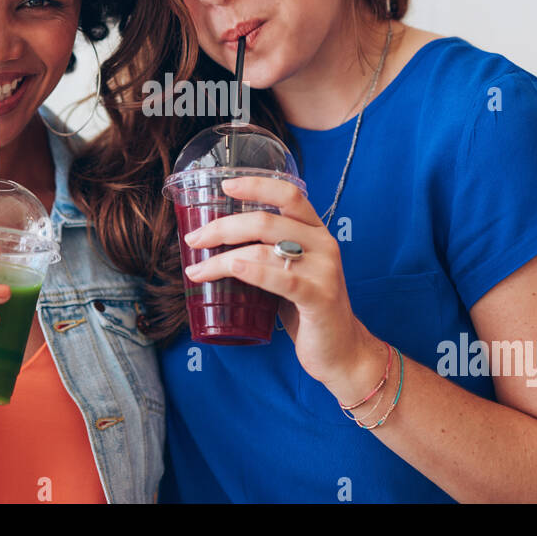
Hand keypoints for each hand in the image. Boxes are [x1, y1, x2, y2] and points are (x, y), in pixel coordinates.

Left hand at [181, 176, 381, 395]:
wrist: (342, 350)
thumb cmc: (309, 309)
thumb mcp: (291, 271)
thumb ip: (267, 252)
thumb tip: (218, 240)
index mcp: (316, 231)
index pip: (288, 195)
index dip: (257, 185)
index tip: (225, 185)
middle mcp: (323, 244)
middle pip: (265, 222)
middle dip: (222, 228)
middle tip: (194, 240)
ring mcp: (324, 271)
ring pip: (263, 251)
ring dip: (222, 259)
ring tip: (197, 270)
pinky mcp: (319, 298)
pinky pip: (280, 279)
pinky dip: (251, 272)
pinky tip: (232, 270)